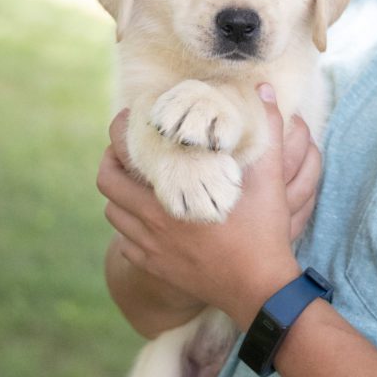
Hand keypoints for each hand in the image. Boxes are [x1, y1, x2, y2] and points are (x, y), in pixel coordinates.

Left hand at [96, 86, 319, 328]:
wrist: (260, 289)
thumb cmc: (263, 231)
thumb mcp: (269, 176)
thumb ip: (267, 127)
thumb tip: (265, 88)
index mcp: (168, 197)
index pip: (119, 159)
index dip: (116, 137)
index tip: (127, 122)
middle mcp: (151, 223)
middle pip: (107, 185)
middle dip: (112, 163)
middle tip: (127, 151)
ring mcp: (152, 249)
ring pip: (114, 215)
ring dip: (119, 196)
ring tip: (136, 182)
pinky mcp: (158, 268)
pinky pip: (126, 244)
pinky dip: (129, 227)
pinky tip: (148, 219)